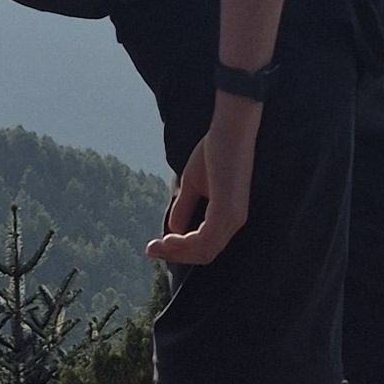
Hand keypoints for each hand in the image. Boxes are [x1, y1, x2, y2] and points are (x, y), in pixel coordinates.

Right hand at [147, 95, 261, 264]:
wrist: (230, 128)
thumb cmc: (216, 150)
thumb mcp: (193, 183)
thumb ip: (185, 206)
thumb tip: (172, 229)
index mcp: (227, 215)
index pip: (204, 246)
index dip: (179, 251)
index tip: (154, 246)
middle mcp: (234, 221)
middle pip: (204, 254)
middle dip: (175, 256)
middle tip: (150, 251)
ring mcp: (233, 218)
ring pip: (204, 251)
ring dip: (177, 252)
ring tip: (155, 246)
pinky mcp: (227, 211)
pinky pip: (206, 239)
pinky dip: (185, 244)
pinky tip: (168, 239)